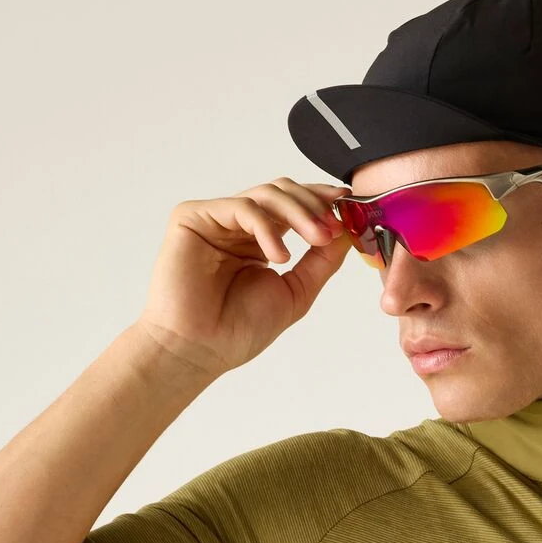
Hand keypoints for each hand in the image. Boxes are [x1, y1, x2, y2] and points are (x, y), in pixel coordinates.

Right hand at [134, 178, 356, 379]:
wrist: (199, 350)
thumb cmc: (238, 330)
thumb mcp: (295, 293)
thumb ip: (320, 262)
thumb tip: (346, 233)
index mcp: (259, 240)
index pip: (292, 207)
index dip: (321, 202)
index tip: (349, 207)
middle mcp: (237, 226)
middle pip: (281, 192)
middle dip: (314, 206)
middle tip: (334, 228)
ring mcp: (215, 219)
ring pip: (266, 194)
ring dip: (299, 213)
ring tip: (317, 239)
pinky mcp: (193, 217)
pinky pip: (241, 208)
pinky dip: (267, 228)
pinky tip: (279, 257)